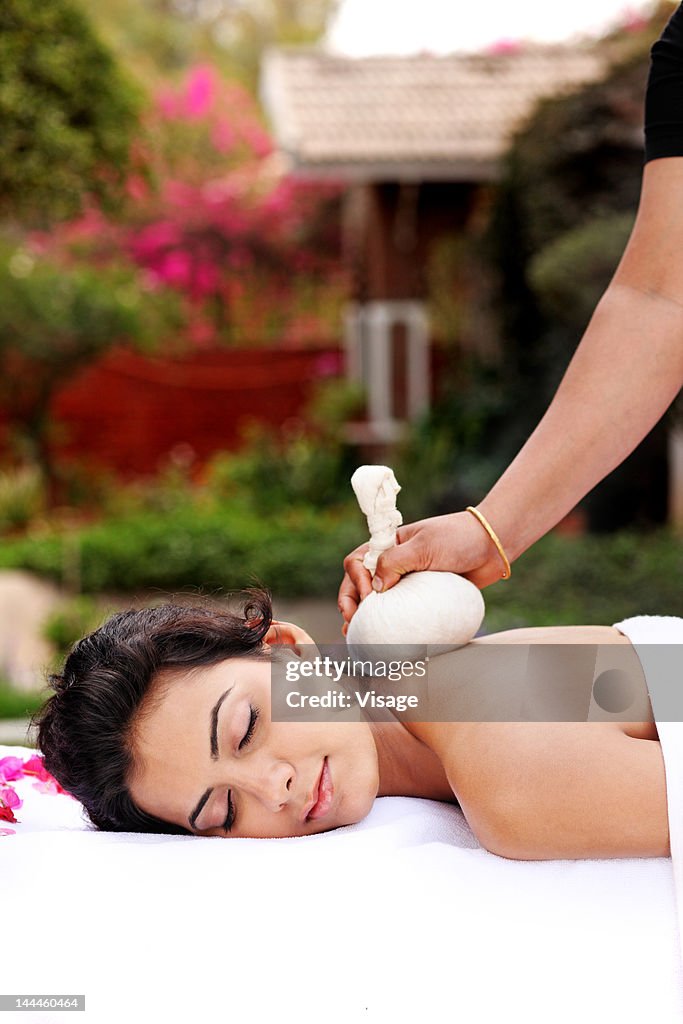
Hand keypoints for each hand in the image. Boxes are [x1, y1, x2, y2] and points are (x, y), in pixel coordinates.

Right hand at [338, 510, 507, 632]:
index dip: (356, 581)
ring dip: (363, 616)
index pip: (357, 562)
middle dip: (350, 602)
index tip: (368, 596)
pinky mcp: (421, 597)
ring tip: (356, 634)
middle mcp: (393, 563)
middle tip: (352, 622)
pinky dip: (388, 624)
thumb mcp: (424, 545)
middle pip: (359, 583)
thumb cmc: (458, 538)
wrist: (492, 546)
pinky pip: (400, 612)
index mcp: (388, 545)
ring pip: (376, 601)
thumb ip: (395, 562)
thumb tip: (375, 589)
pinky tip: (382, 637)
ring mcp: (406, 581)